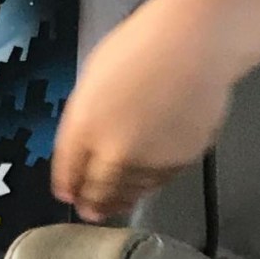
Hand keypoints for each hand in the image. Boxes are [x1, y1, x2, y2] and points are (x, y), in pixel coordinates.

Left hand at [51, 0, 233, 222]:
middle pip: (98, 188)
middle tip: (90, 211)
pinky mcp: (181, 163)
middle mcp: (113, 152)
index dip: (67, 183)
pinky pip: (158, 180)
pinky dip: (147, 185)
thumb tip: (84, 142)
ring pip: (130, 190)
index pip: (68, 168)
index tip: (66, 194)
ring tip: (114, 206)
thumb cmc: (139, 47)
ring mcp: (149, 161)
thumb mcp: (93, 79)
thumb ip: (85, 116)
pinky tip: (144, 185)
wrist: (193, 48)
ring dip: (120, 198)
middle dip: (92, 202)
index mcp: (83, 126)